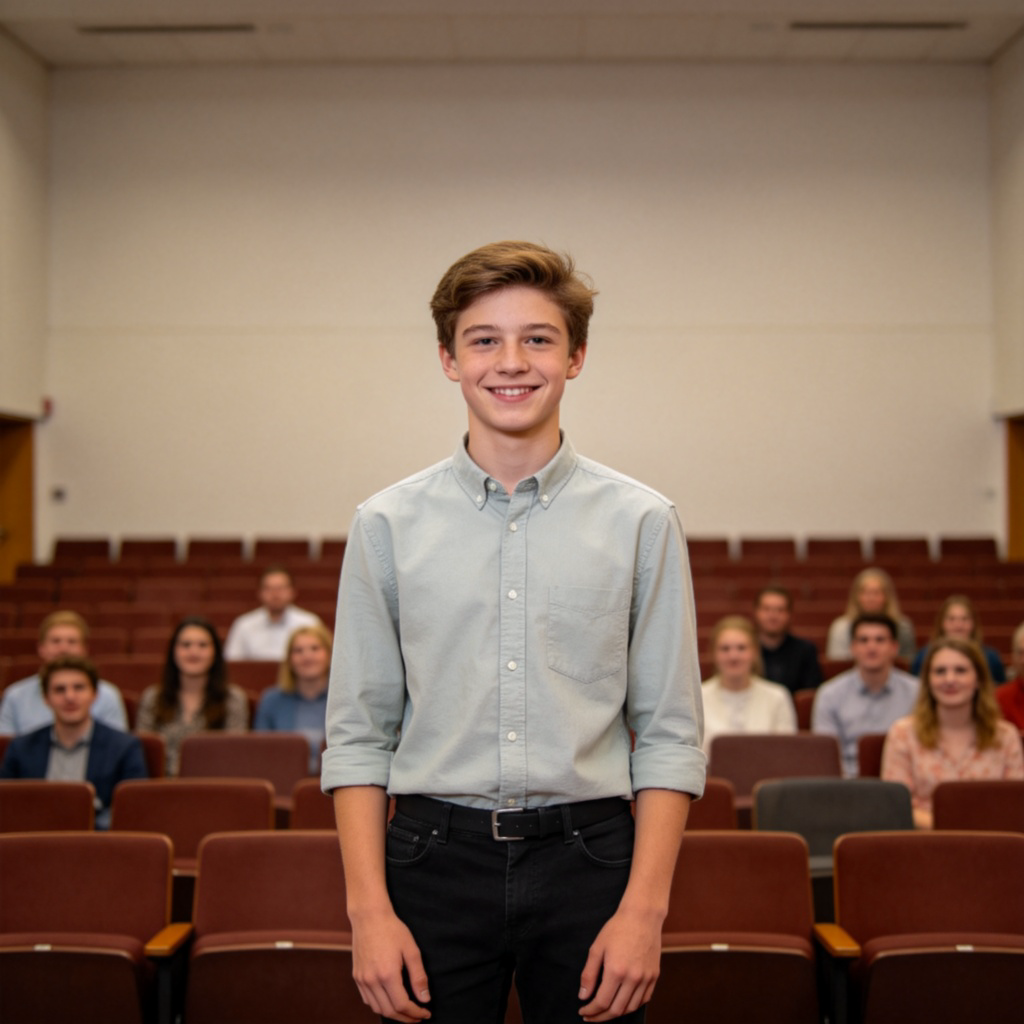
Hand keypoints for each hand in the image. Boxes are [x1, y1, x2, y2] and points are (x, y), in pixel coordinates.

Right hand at [351, 907, 431, 1021]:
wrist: (369, 916)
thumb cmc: (392, 929)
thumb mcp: (411, 950)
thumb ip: (418, 976)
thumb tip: (425, 999)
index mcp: (387, 974)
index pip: (402, 1005)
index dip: (415, 1013)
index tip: (426, 1013)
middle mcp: (372, 980)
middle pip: (389, 1011)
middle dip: (405, 1018)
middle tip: (417, 1017)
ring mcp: (362, 979)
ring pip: (377, 1008)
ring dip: (392, 1014)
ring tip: (406, 1012)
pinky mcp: (357, 976)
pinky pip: (367, 999)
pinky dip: (379, 1005)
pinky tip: (389, 1000)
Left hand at [577, 906, 661, 1020]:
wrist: (642, 916)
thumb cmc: (617, 928)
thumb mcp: (597, 948)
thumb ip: (589, 974)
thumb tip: (583, 996)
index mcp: (616, 971)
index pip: (602, 1002)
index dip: (591, 1010)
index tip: (583, 1011)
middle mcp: (633, 978)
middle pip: (616, 1010)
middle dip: (600, 1017)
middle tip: (590, 1016)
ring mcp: (646, 978)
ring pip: (631, 1008)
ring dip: (616, 1014)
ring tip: (604, 1012)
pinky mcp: (654, 976)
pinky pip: (643, 1000)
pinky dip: (632, 1006)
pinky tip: (622, 1003)